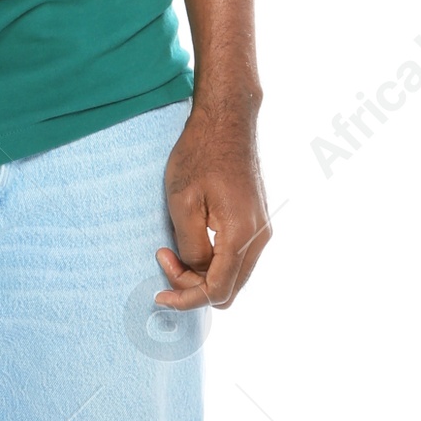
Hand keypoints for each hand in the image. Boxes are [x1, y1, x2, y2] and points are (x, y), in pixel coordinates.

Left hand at [157, 95, 270, 312]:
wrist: (227, 121)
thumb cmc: (200, 155)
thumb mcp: (182, 204)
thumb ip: (191, 247)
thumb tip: (196, 271)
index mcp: (240, 235)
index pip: (217, 291)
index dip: (185, 299)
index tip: (159, 292)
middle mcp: (259, 237)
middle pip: (229, 291)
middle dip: (193, 289)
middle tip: (166, 262)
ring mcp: (262, 230)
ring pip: (235, 277)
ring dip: (203, 275)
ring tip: (174, 251)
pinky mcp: (257, 221)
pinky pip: (238, 259)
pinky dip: (215, 262)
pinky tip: (192, 244)